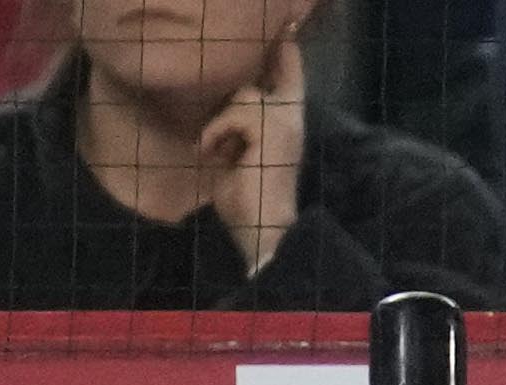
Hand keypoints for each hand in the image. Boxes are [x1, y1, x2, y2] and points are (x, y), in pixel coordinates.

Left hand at [199, 30, 305, 273]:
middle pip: (266, 79)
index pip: (291, 78)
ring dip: (222, 122)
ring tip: (216, 150)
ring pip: (244, 94)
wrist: (264, 229)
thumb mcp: (240, 157)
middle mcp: (291, 118)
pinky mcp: (270, 127)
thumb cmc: (249, 201)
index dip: (286, 56)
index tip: (283, 35)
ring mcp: (284, 121)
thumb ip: (239, 130)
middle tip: (225, 126)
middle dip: (243, 92)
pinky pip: (233, 113)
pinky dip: (216, 133)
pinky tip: (214, 154)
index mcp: (288, 126)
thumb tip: (222, 111)